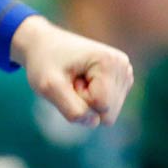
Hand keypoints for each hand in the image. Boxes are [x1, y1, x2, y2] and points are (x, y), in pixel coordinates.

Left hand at [11, 15, 133, 126]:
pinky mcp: (121, 82)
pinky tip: (82, 81)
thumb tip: (94, 122)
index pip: (101, 106)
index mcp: (110, 62)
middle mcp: (123, 67)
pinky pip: (106, 110)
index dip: (79, 98)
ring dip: (86, 101)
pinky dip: (90, 100)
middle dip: (84, 102)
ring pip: (108, 114)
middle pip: (108, 114)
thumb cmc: (44, 63)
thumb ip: (72, 110)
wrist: (42, 44)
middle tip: (71, 80)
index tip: (69, 77)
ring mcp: (125, 75)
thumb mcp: (49, 86)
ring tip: (75, 79)